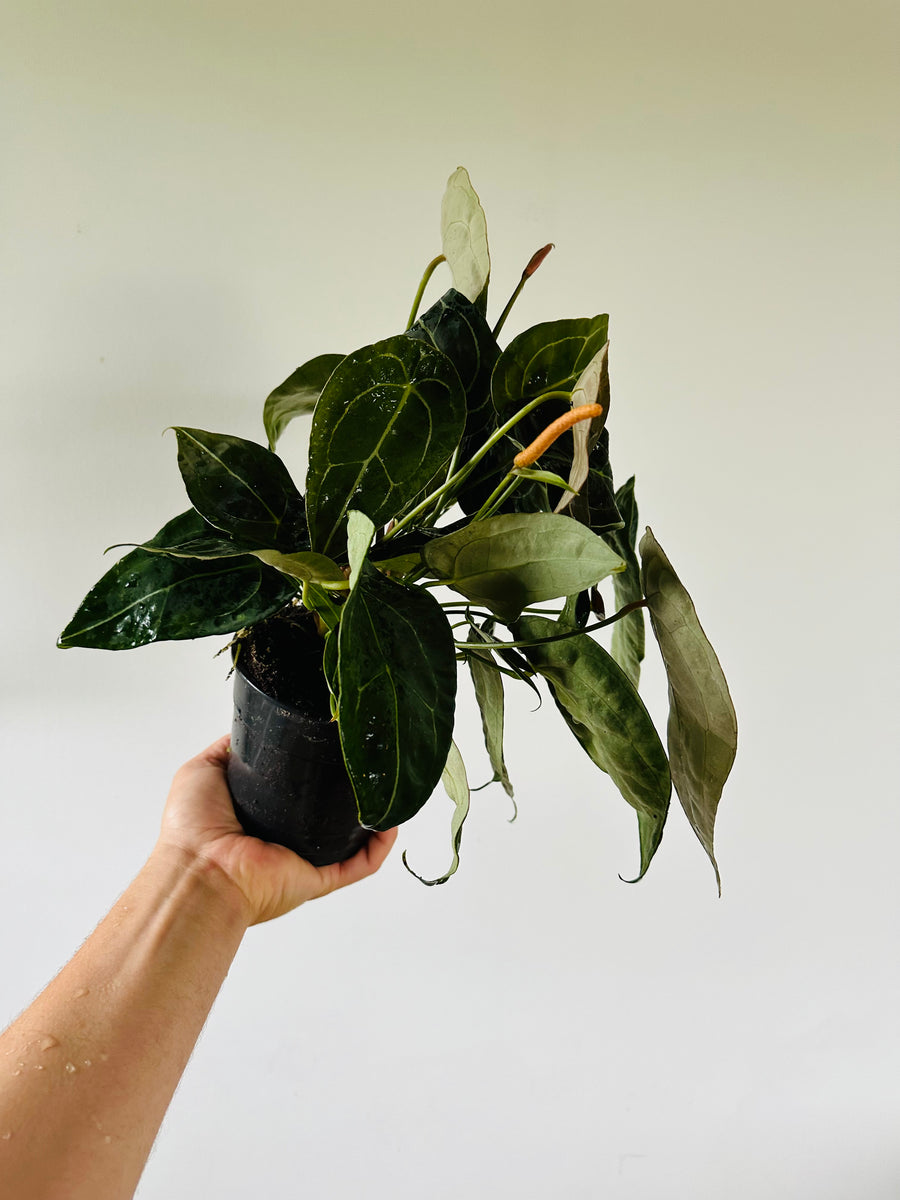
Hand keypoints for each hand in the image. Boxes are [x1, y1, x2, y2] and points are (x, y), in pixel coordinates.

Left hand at [157, 735, 396, 924]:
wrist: (198, 869)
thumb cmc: (191, 827)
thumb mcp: (203, 770)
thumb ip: (229, 749)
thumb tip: (250, 730)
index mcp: (260, 819)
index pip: (297, 795)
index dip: (317, 773)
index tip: (335, 748)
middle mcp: (285, 842)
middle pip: (328, 816)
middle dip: (350, 793)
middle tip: (367, 766)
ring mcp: (304, 861)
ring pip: (351, 841)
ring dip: (373, 819)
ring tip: (387, 790)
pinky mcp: (317, 879)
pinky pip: (359, 865)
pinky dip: (379, 847)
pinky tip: (391, 822)